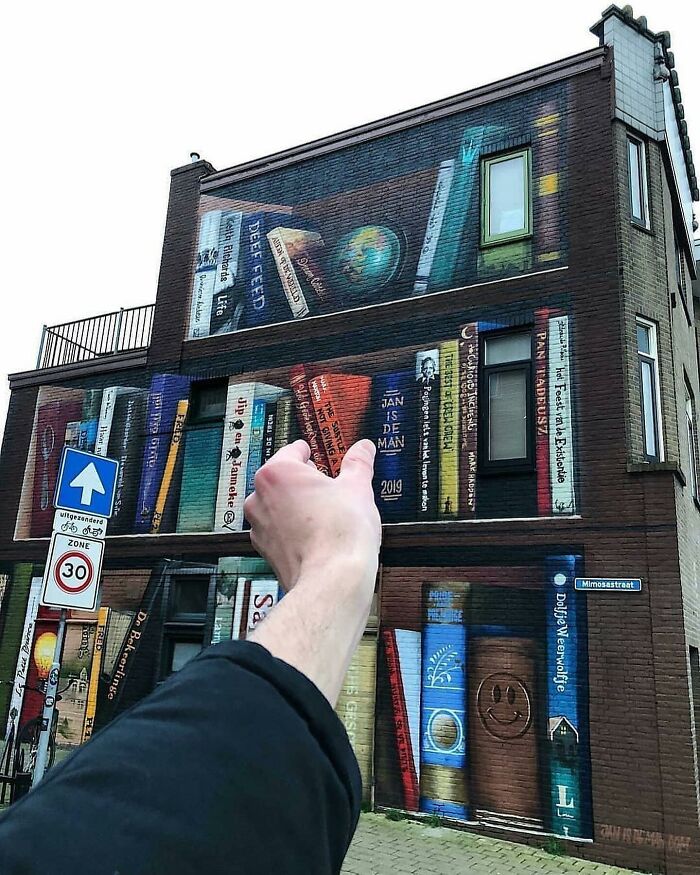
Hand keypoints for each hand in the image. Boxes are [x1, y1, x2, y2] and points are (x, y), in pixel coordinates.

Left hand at [243, 439, 380, 593]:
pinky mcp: (265, 549)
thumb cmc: (341, 533)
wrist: (332, 580)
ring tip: (325, 514)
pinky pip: (278, 530)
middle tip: (329, 488)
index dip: (312, 452)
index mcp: (277, 472)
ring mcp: (259, 525)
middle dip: (305, 482)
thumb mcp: (357, 487)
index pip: (294, 450)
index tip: (321, 456)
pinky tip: (316, 535)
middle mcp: (259, 497)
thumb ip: (358, 463)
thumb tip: (363, 449)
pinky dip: (292, 529)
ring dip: (297, 506)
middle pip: (283, 478)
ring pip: (278, 505)